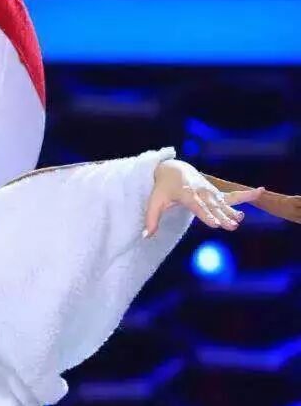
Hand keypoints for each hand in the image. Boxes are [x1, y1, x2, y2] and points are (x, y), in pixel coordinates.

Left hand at [144, 158, 262, 237]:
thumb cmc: (162, 188)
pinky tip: (260, 192)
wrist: (174, 169)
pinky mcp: (215, 193)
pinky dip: (245, 194)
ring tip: (241, 220)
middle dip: (222, 216)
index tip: (215, 224)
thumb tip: (146, 236)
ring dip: (232, 211)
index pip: (198, 206)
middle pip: (213, 206)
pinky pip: (231, 195)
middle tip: (231, 226)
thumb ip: (151, 219)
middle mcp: (201, 192)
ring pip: (223, 202)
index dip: (206, 214)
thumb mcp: (154, 201)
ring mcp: (210, 191)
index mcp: (186, 194)